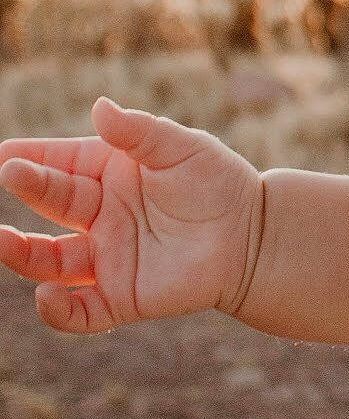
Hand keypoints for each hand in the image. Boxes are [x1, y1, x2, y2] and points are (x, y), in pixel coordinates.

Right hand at [0, 98, 262, 333]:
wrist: (254, 235)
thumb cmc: (217, 183)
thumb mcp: (182, 147)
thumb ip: (140, 131)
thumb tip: (99, 107)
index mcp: (107, 173)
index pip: (60, 161)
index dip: (31, 156)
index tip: (4, 153)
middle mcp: (98, 215)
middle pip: (53, 202)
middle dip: (28, 187)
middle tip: (9, 174)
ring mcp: (106, 257)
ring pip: (50, 261)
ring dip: (21, 253)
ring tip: (0, 240)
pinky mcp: (122, 296)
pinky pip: (81, 311)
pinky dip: (58, 311)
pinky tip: (46, 297)